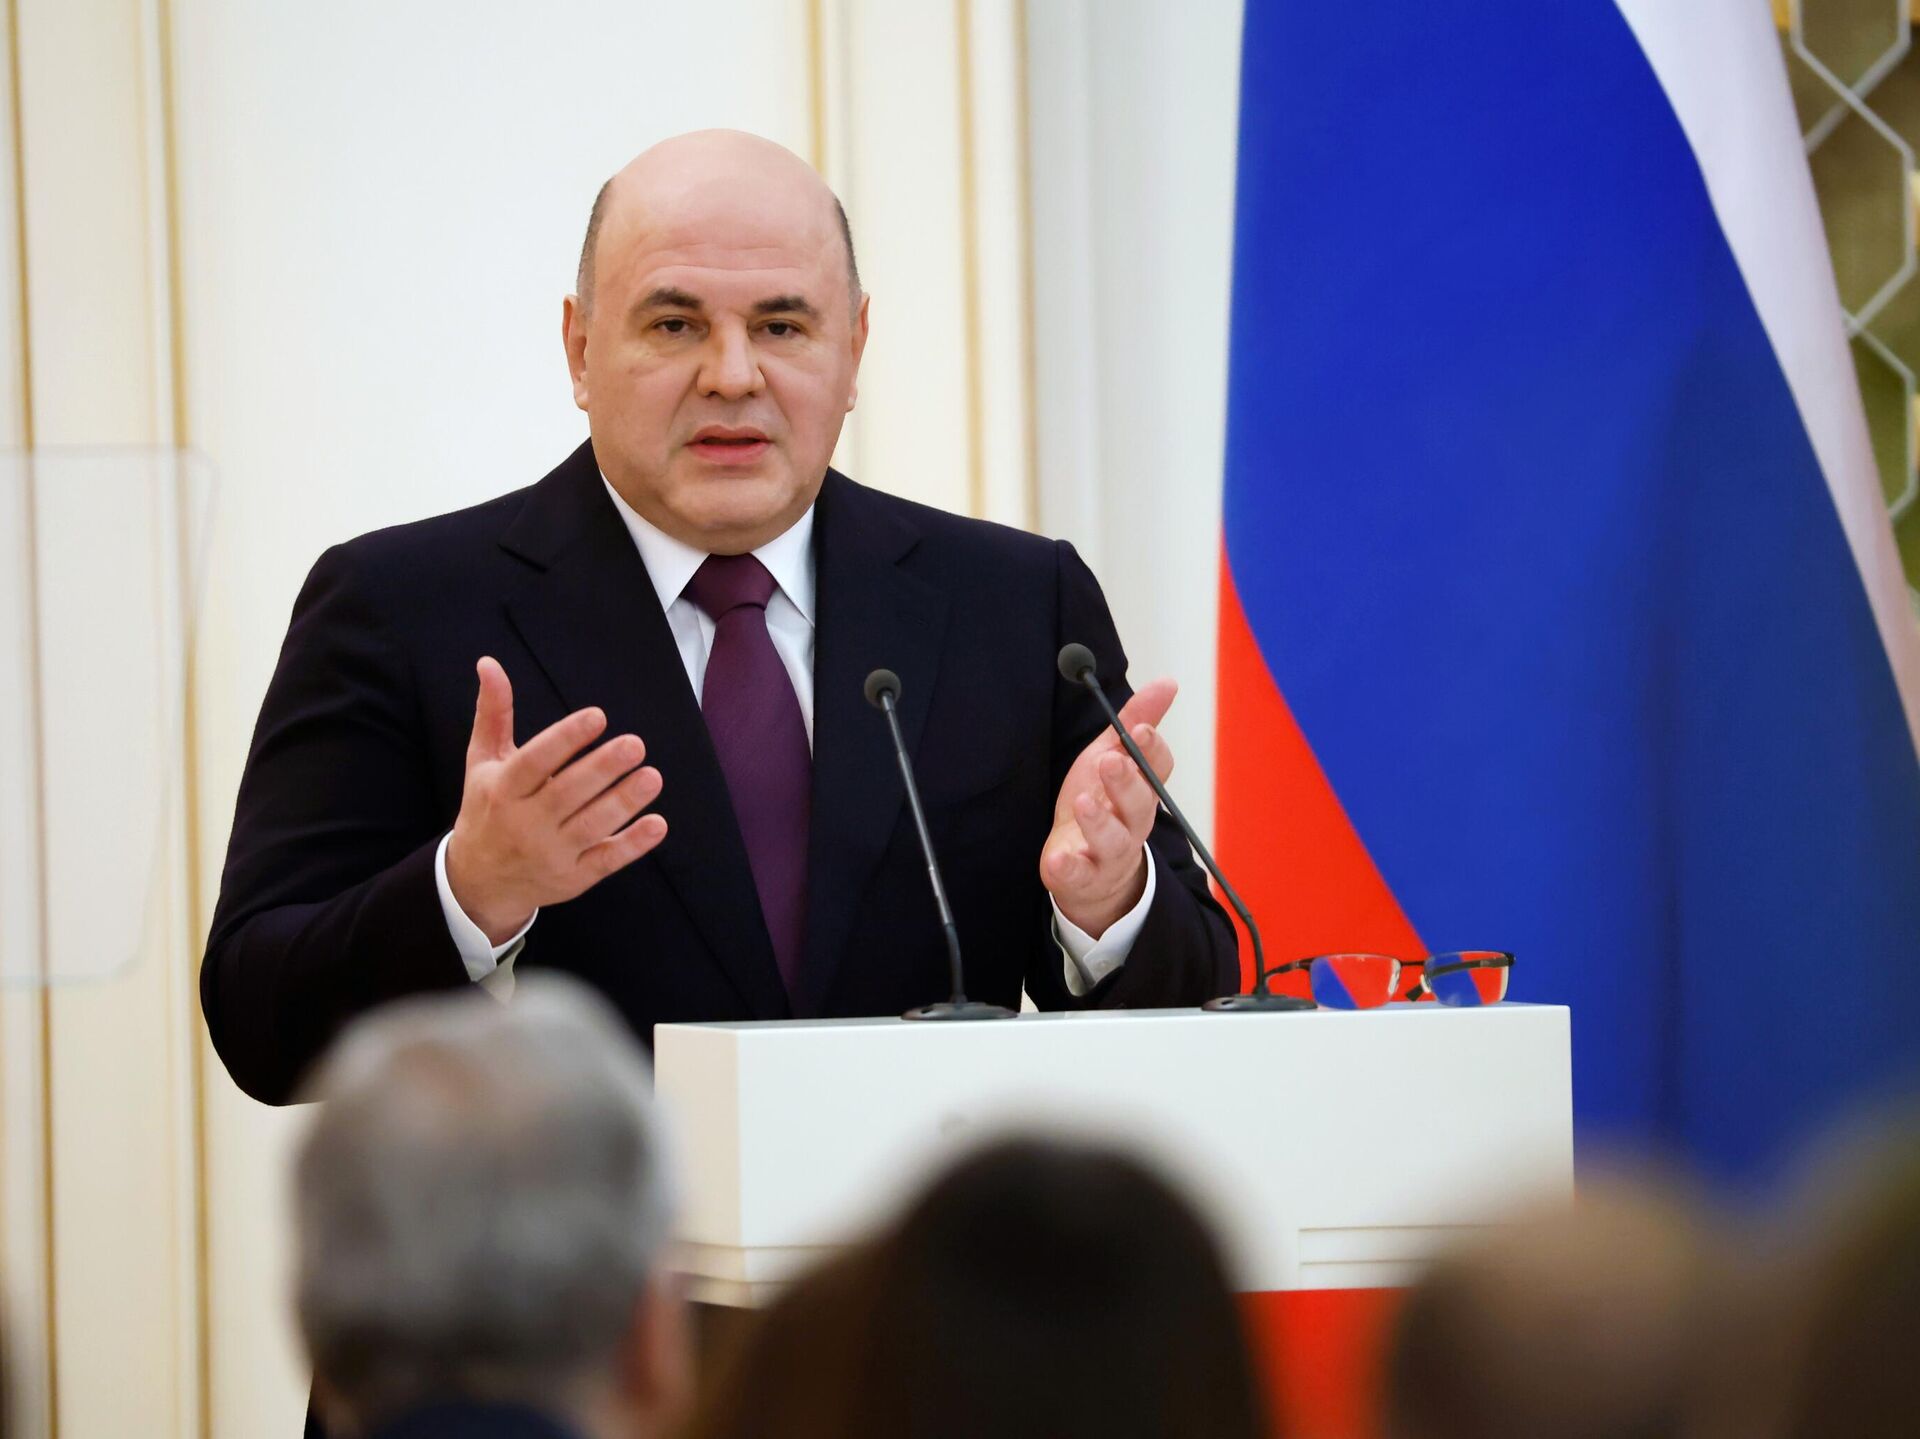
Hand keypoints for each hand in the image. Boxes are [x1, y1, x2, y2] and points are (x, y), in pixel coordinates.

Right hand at [445, 656, 667, 943]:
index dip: (566, 739)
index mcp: (503, 789)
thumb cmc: (487, 808)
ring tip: (652, 776)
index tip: (597, 716)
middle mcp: (525, 823)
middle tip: (636, 744)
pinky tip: (658, 824)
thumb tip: (489, 663)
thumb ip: (493, 714)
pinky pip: (606, 861)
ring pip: (591, 827)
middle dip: (603, 769)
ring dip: (624, 802)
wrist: (479, 881)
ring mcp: (551, 854)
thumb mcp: (483, 762)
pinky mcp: (573, 878)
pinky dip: (632, 845)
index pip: (535, 761)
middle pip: (567, 793)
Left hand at [1040, 677, 1176, 938]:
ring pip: (1112, 840)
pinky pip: (1078, 874)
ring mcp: (1108, 852)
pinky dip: (1069, 867)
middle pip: (1137, 803)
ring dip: (1099, 822)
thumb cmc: (1103, 804)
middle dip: (1126, 781)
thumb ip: (1135, 721)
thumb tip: (1168, 682)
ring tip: (1084, 803)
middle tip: (1110, 760)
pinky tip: (1059, 858)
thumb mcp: (1112, 757)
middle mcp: (1132, 821)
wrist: (1091, 872)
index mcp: (1141, 790)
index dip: (1150, 750)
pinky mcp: (1082, 876)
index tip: (1140, 729)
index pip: (1156, 769)